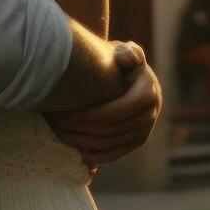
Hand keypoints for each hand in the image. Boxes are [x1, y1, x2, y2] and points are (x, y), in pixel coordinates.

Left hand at [46, 42, 161, 166]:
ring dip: (85, 143)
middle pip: (113, 129)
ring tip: (63, 138)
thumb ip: (127, 52)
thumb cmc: (122, 61)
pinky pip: (117, 154)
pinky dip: (98, 157)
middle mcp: (150, 114)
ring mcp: (144, 130)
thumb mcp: (126, 52)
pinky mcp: (137, 141)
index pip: (118, 110)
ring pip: (112, 143)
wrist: (131, 77)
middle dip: (84, 130)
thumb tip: (127, 57)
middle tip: (60, 126)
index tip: (70, 115)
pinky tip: (79, 155)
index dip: (93, 115)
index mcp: (148, 92)